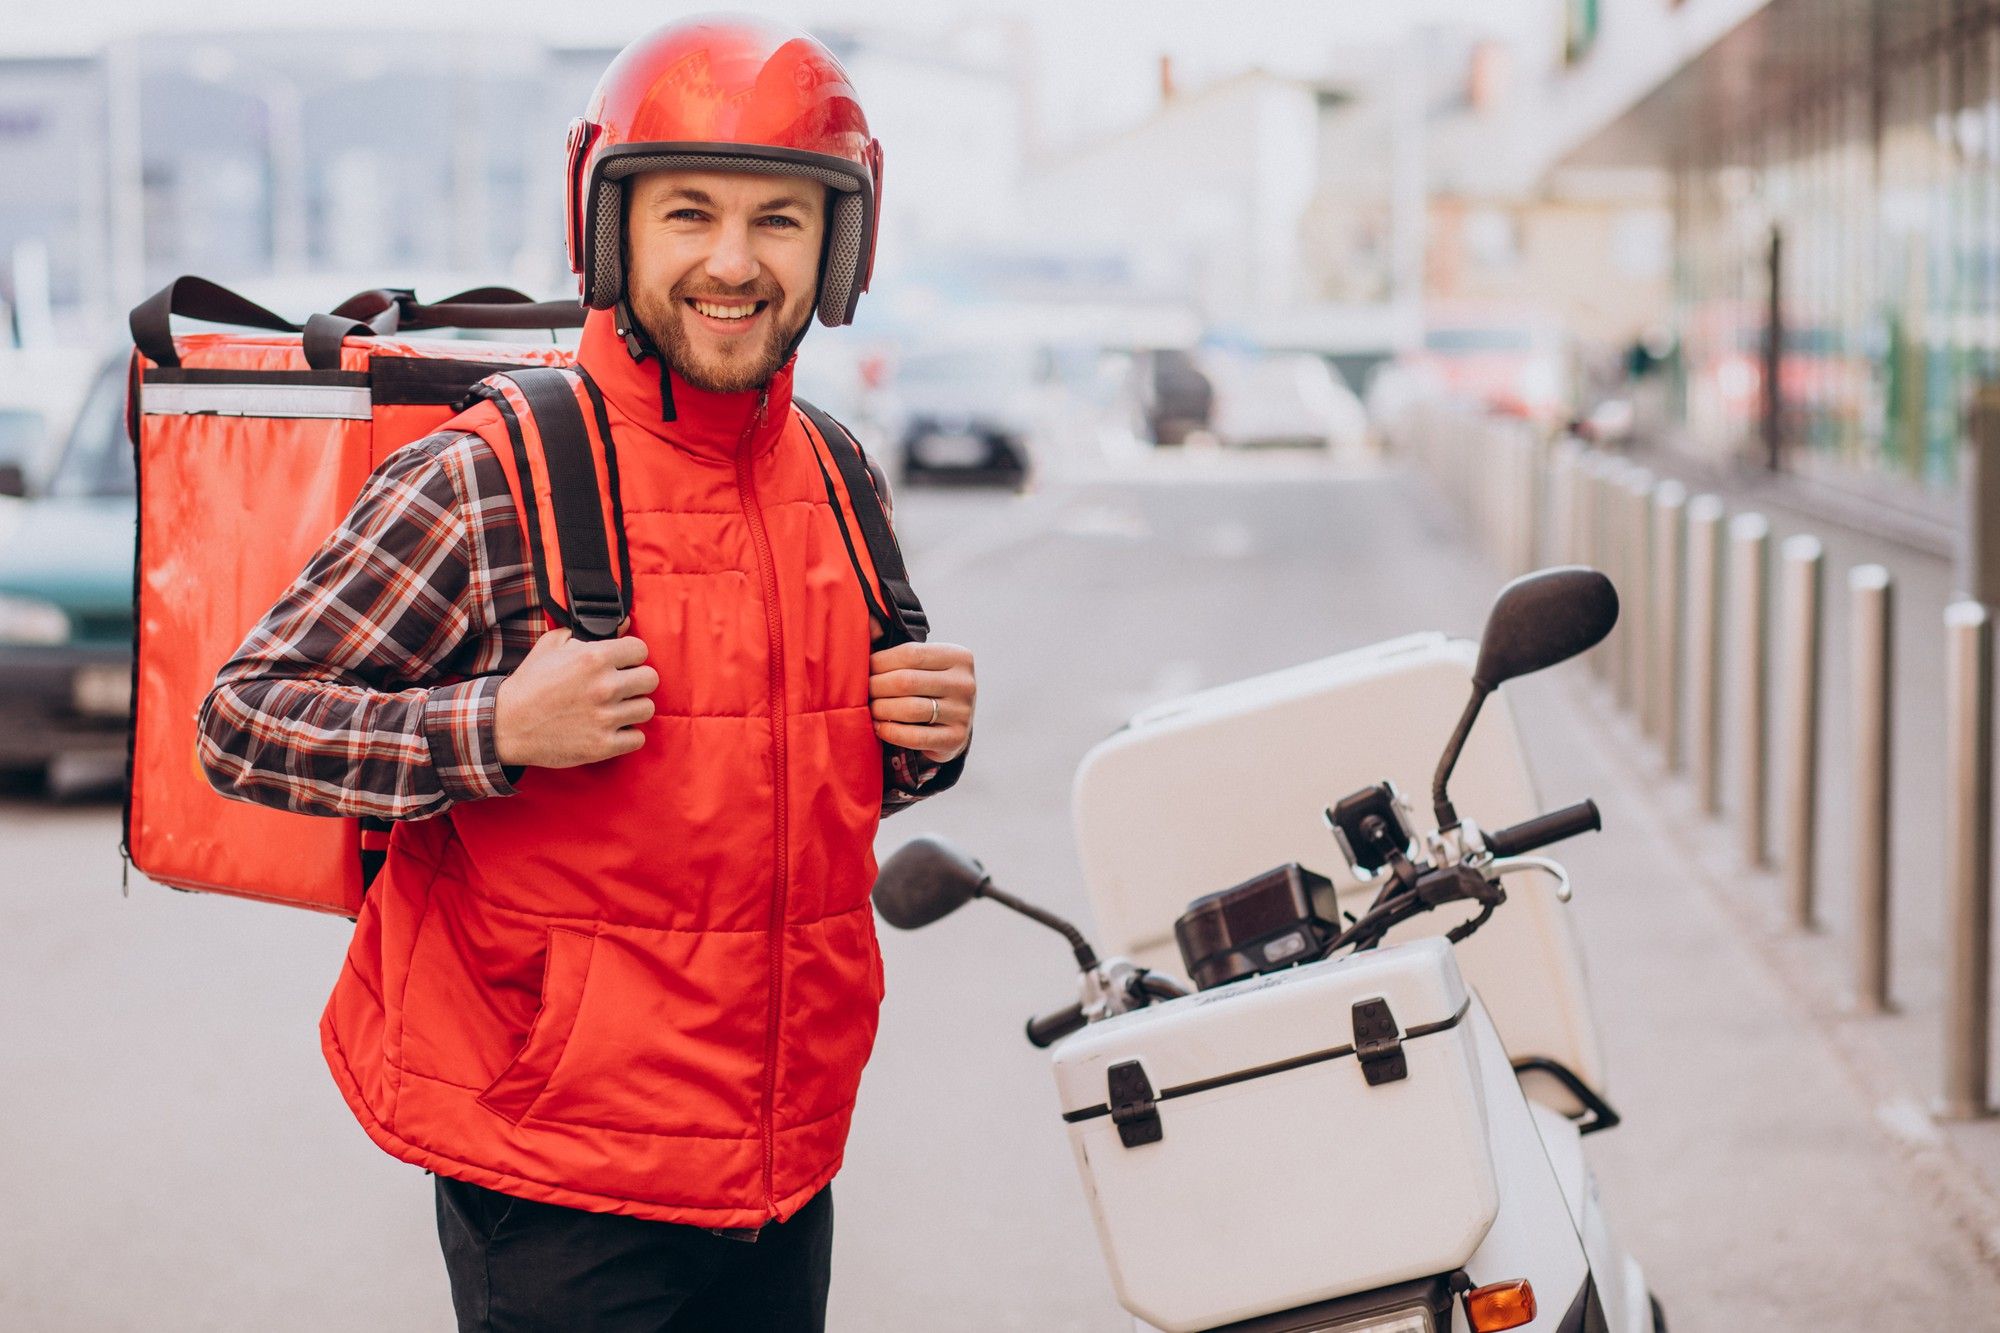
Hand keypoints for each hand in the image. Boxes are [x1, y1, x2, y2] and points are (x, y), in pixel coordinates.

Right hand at [493, 625, 657, 768]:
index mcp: (594, 657)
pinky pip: (637, 738)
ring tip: (615, 708)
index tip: (623, 663)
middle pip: (650, 679)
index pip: (641, 650)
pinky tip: (612, 728)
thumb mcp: (552, 645)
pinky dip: (627, 735)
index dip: (631, 656)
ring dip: (633, 708)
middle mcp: (604, 686)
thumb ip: (587, 632)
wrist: (507, 725)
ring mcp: (605, 718)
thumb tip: (623, 624)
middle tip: (622, 686)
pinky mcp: (603, 746)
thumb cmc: (530, 684)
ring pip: (647, 709)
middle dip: (637, 681)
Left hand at [868, 641, 974, 761]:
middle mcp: (965, 683)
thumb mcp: (924, 663)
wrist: (953, 722)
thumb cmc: (929, 686)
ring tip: (869, 708)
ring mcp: (963, 712)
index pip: (911, 653)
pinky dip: (891, 732)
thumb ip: (898, 645)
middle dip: (876, 687)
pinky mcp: (956, 738)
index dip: (880, 661)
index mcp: (958, 656)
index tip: (863, 669)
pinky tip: (879, 727)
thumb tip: (869, 624)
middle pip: (907, 681)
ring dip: (881, 709)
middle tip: (861, 691)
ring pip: (910, 709)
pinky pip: (915, 737)